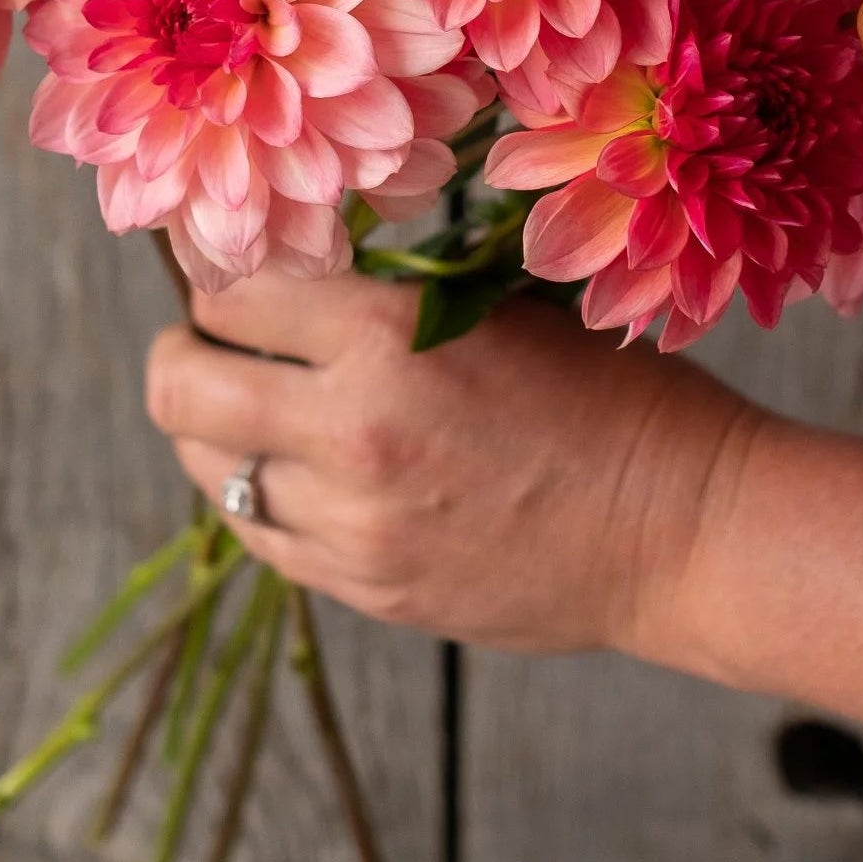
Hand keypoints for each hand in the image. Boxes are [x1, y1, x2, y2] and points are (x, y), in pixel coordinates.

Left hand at [145, 267, 756, 655]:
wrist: (683, 527)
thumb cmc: (608, 396)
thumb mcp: (495, 305)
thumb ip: (382, 293)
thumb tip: (279, 271)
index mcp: (388, 337)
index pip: (229, 291)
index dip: (218, 273)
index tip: (224, 270)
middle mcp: (352, 431)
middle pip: (180, 387)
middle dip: (179, 354)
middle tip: (203, 342)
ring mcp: (354, 525)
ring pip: (210, 470)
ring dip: (216, 431)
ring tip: (253, 409)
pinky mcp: (368, 591)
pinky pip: (263, 538)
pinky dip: (262, 498)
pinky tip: (299, 475)